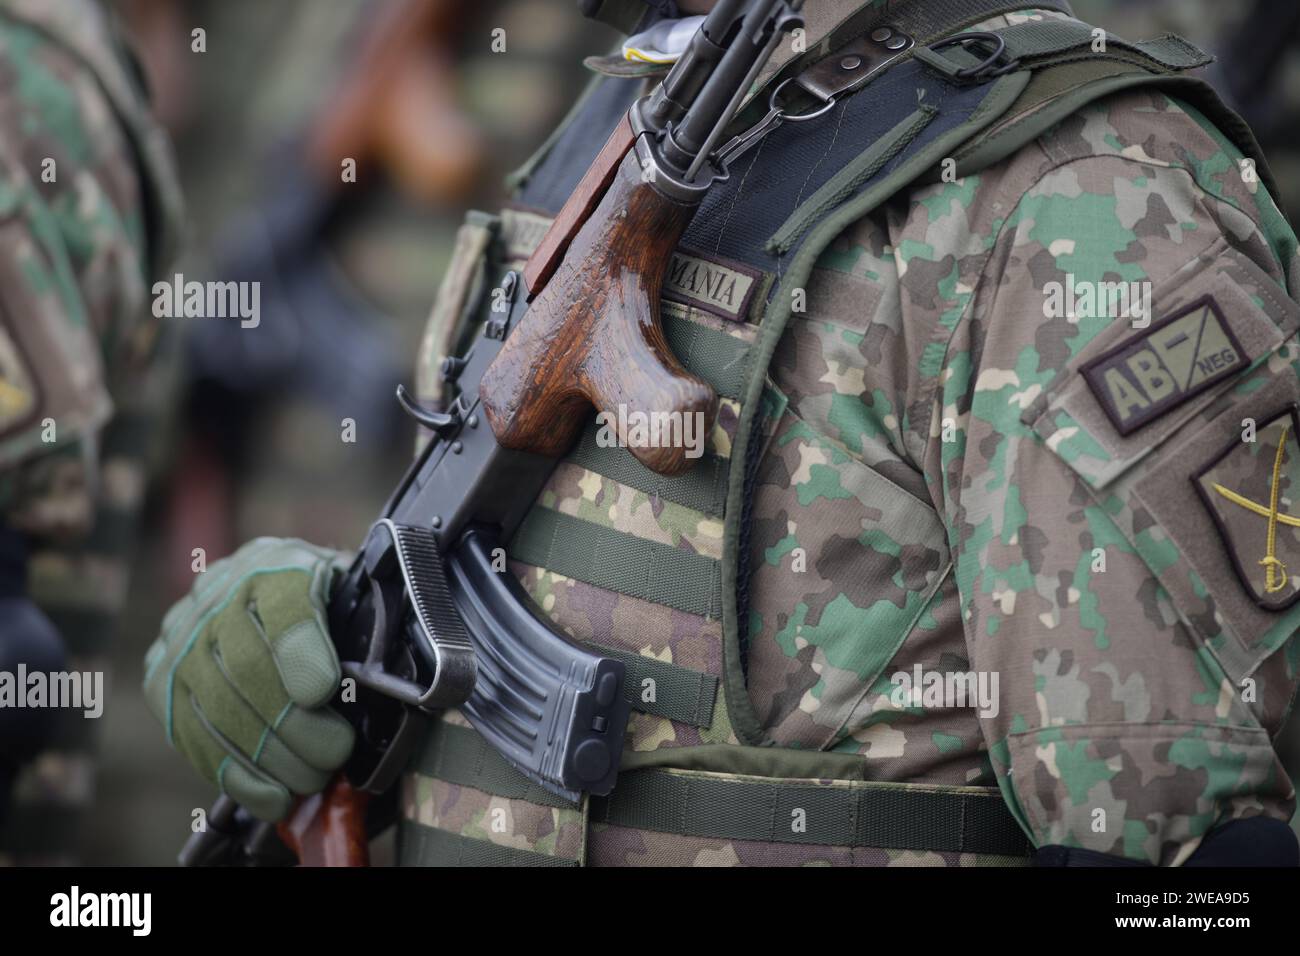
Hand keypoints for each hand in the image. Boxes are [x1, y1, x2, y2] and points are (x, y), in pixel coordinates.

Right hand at [144, 538, 354, 820]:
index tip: (324, 691)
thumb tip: (377, 678)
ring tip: (313, 778)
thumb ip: (361, 621)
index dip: (300, 652)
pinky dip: (240, 777)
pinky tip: (275, 796)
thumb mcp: (348, 592)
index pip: (281, 605)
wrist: (258, 595)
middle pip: (247, 667)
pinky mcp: (162, 687)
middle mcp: (215, 598)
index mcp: (273, 565)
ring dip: (272, 757)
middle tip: (335, 752)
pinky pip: (195, 740)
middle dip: (295, 722)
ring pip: (220, 709)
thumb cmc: (320, 603)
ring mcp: (181, 643)